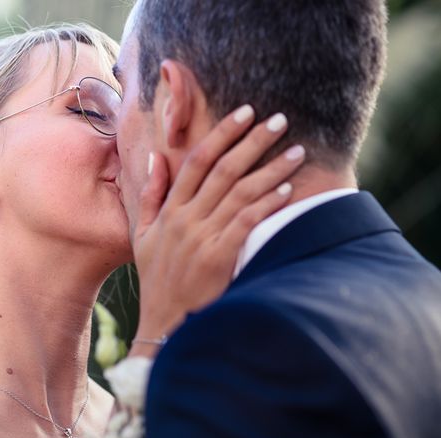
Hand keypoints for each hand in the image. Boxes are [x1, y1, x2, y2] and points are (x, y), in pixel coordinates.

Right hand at [130, 108, 304, 356]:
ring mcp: (202, 238)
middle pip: (224, 170)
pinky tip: (286, 190)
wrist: (163, 322)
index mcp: (169, 210)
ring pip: (240, 193)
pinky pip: (246, 222)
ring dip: (270, 169)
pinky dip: (266, 204)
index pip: (197, 161)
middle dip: (253, 141)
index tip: (245, 113)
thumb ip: (151, 195)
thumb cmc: (158, 278)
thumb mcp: (144, 236)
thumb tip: (156, 157)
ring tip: (297, 151)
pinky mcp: (219, 257)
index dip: (222, 134)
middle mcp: (185, 219)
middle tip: (280, 120)